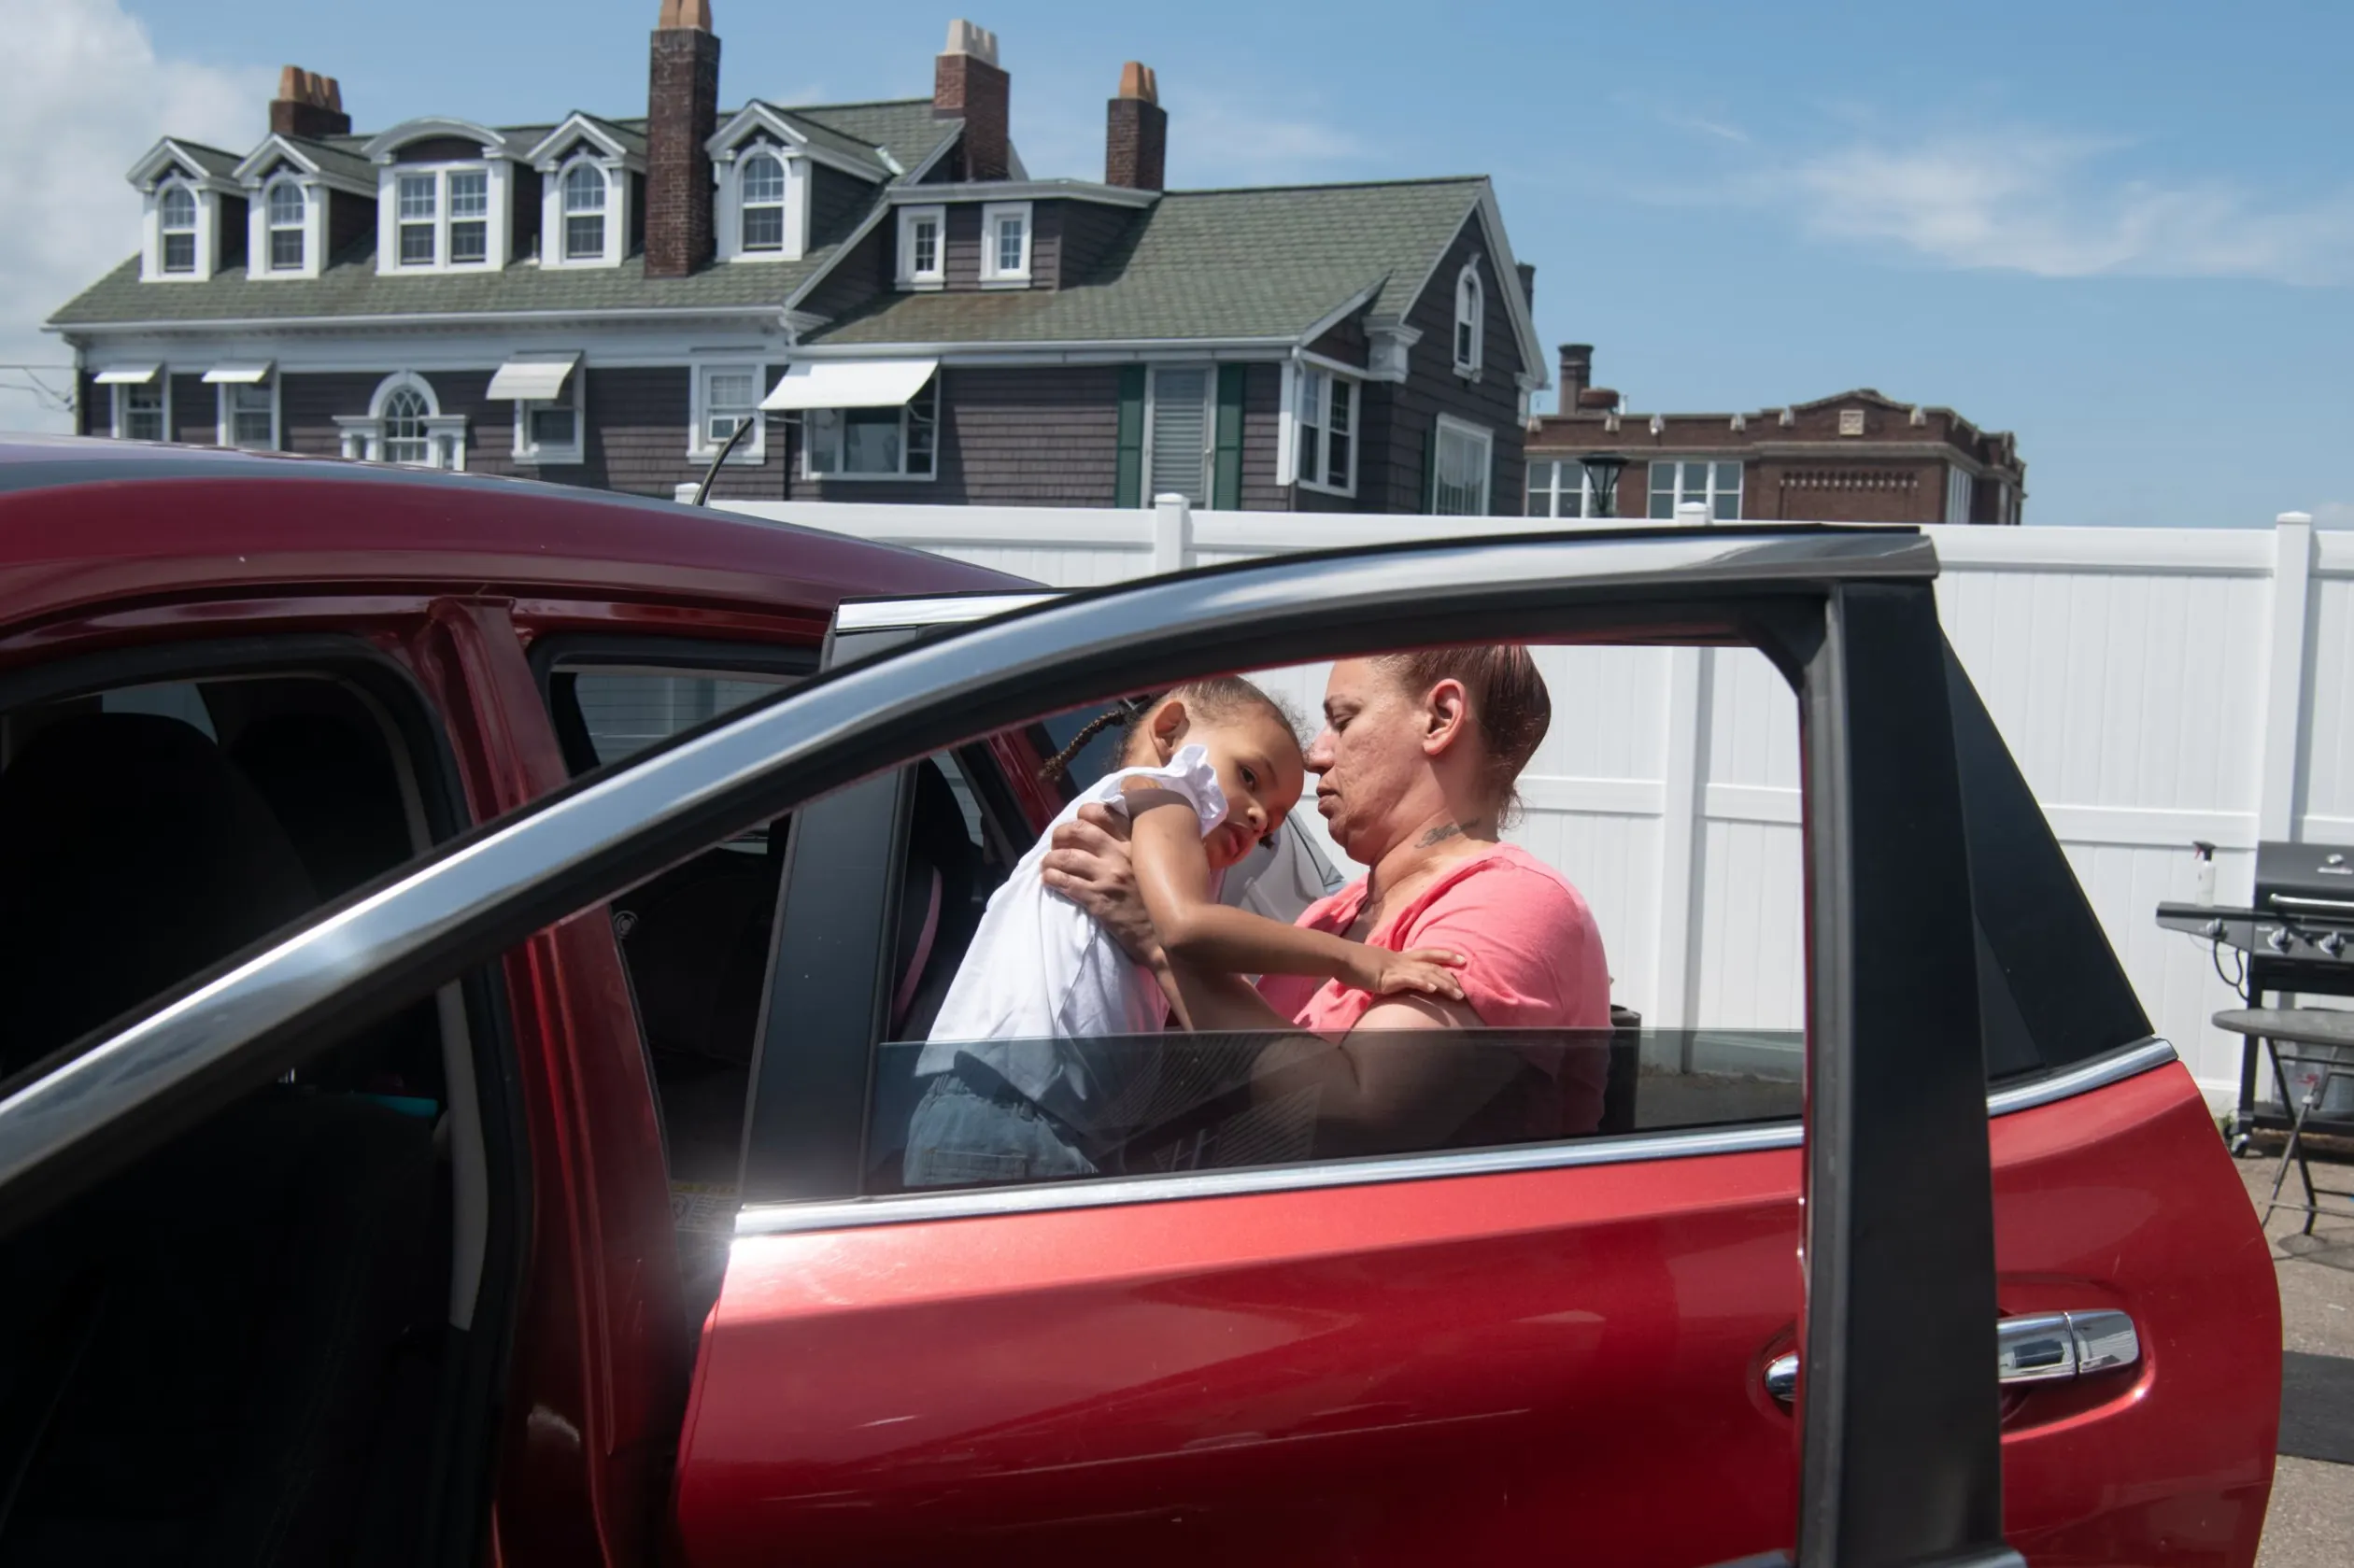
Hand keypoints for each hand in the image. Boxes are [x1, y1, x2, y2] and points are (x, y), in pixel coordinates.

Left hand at [1041, 802, 1158, 961]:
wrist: (1164, 937)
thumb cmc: (1158, 899)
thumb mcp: (1154, 863)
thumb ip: (1136, 845)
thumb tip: (1109, 832)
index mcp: (1137, 842)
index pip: (1104, 812)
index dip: (1084, 814)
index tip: (1079, 823)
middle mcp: (1122, 854)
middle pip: (1079, 830)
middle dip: (1061, 834)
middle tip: (1057, 842)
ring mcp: (1109, 876)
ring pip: (1067, 856)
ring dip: (1051, 859)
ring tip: (1048, 864)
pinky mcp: (1098, 899)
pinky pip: (1065, 882)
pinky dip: (1051, 878)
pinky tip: (1048, 880)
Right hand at [1349, 946, 1467, 1000]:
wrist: (1339, 958)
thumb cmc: (1353, 964)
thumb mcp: (1375, 968)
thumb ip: (1385, 974)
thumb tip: (1387, 980)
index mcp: (1399, 957)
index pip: (1427, 954)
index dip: (1445, 956)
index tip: (1462, 960)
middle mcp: (1401, 960)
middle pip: (1432, 965)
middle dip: (1451, 976)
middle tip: (1465, 989)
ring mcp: (1395, 968)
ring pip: (1426, 973)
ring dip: (1443, 984)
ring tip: (1457, 995)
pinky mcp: (1386, 978)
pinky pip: (1408, 979)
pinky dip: (1422, 983)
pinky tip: (1433, 989)